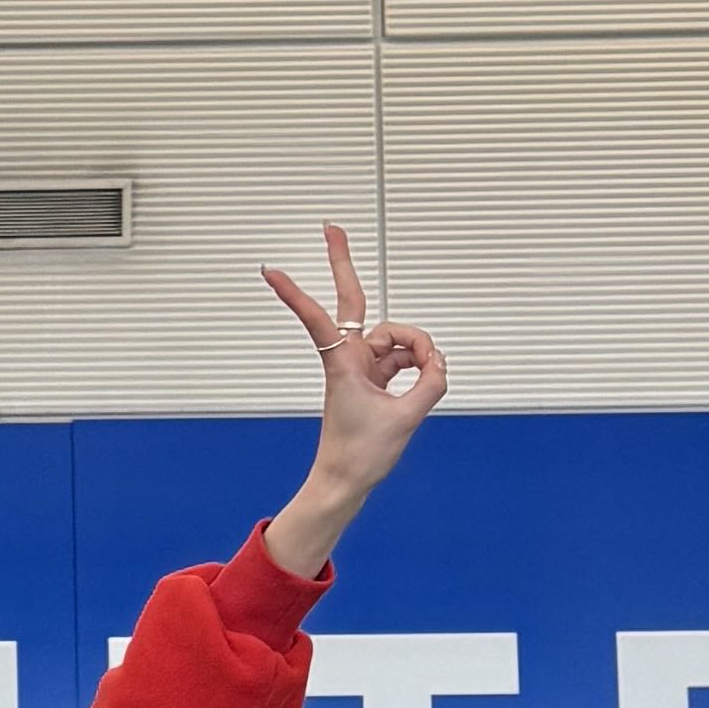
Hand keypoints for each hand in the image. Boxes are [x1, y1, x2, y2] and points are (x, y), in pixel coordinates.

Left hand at [261, 229, 448, 576]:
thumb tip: (438, 362)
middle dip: (343, 262)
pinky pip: (405, 357)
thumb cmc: (362, 453)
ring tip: (430, 376)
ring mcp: (364, 364)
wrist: (347, 481)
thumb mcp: (406, 417)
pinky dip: (421, 365)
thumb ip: (431, 382)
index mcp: (343, 364)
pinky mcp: (376, 376)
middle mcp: (351, 357)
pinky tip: (430, 378)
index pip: (318, 318)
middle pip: (354, 300)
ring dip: (418, 350)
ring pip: (397, 337)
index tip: (269, 269)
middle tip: (331, 226)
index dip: (295, 293)